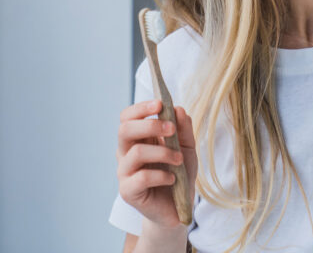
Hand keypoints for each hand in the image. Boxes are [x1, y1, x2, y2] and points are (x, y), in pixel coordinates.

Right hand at [116, 99, 196, 227]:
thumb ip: (183, 129)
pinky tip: (172, 179)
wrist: (178, 207)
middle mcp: (126, 153)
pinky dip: (162, 175)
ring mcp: (125, 172)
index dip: (141, 108)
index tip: (160, 104)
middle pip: (125, 130)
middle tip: (171, 129)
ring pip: (136, 152)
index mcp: (138, 139)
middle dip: (150, 125)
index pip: (128, 117)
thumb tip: (177, 109)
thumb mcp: (187, 148)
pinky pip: (141, 177)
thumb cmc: (179, 174)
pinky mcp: (128, 192)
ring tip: (179, 160)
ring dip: (163, 153)